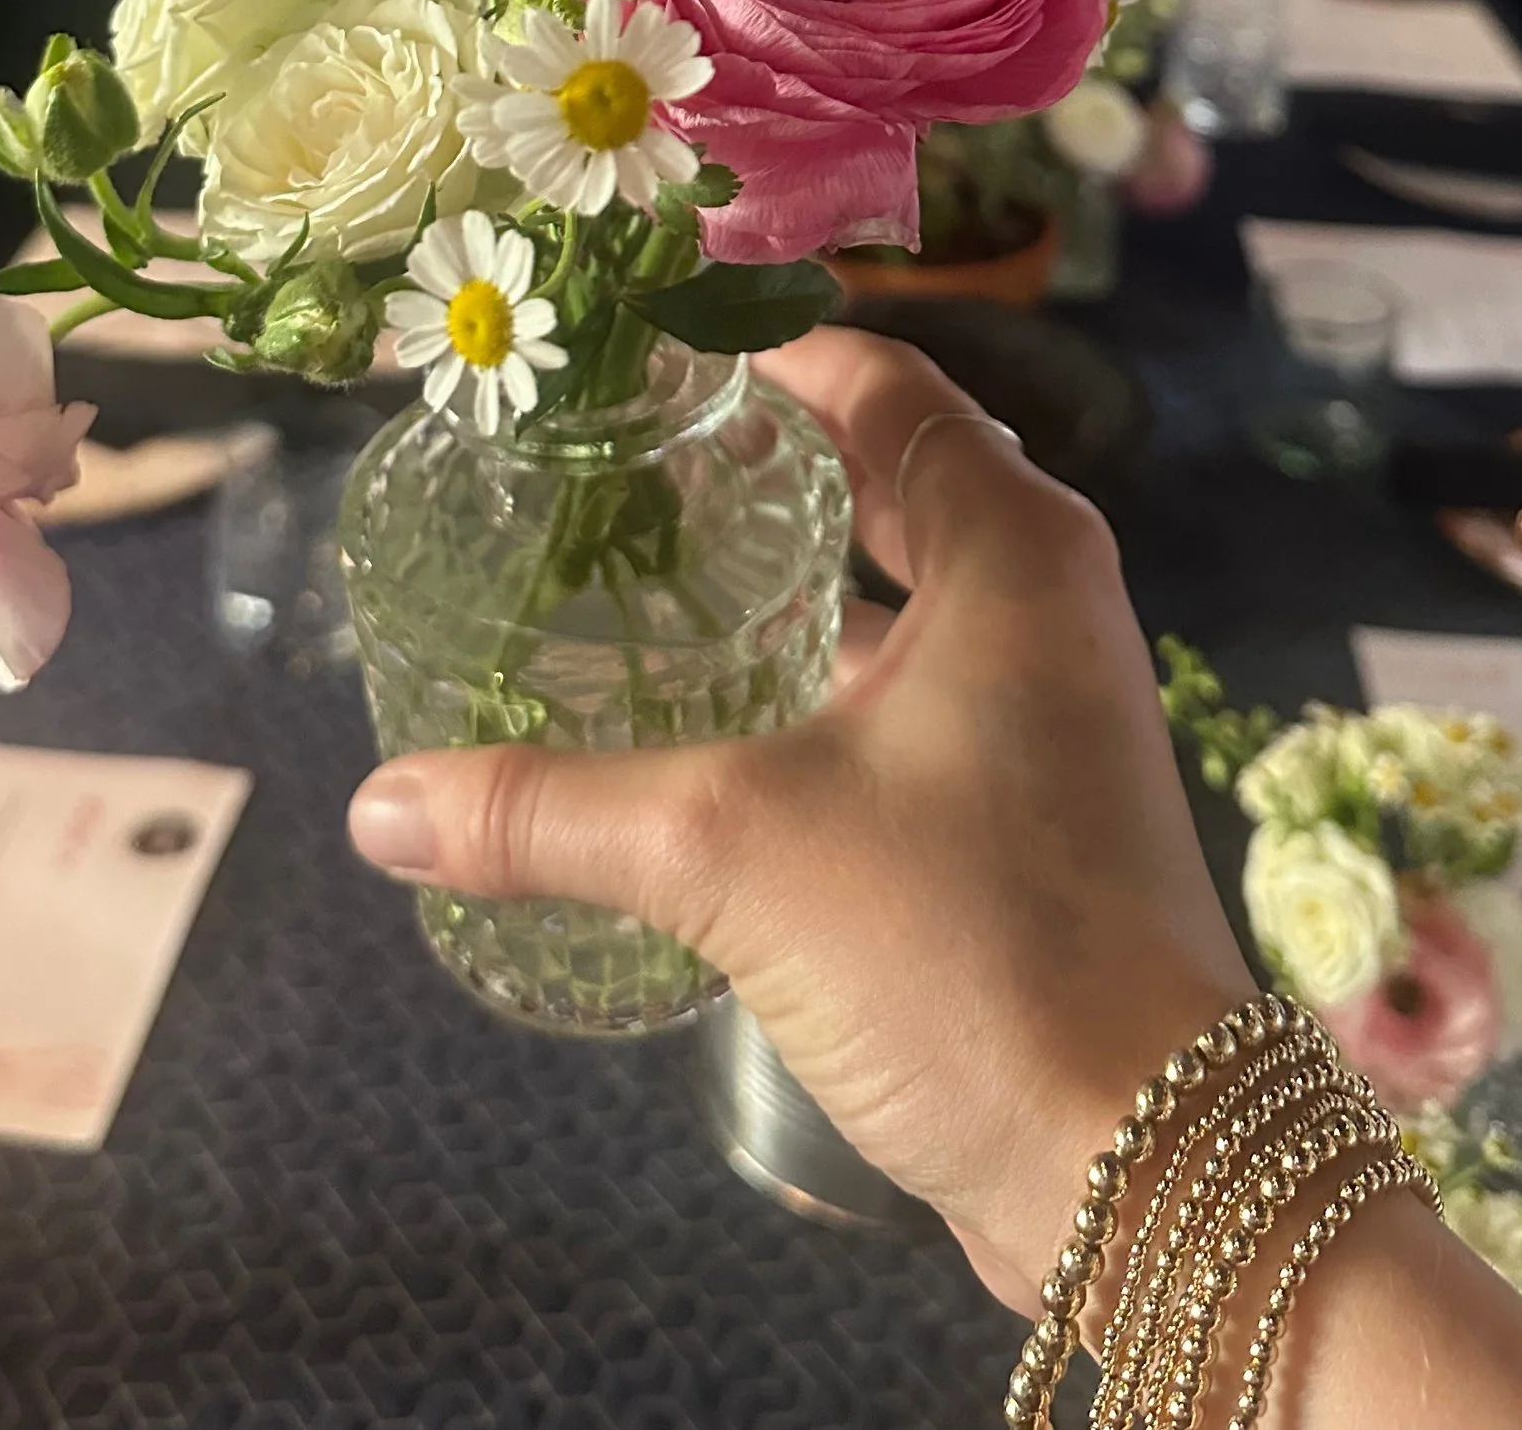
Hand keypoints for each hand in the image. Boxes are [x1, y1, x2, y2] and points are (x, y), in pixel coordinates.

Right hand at [346, 324, 1249, 1307]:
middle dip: (757, 470)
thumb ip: (554, 814)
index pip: (880, 383)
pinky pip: (904, 706)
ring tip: (626, 583)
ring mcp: (1043, 717)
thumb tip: (381, 806)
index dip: (761, 351)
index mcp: (1010, 547)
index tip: (635, 355)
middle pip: (886, 482)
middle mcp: (1042, 606)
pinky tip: (695, 734)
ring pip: (895, 605)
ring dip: (782, 591)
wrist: (1141, 1169)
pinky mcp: (1027, 819)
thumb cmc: (968, 948)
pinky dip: (810, 693)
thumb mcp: (733, 853)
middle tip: (610, 466)